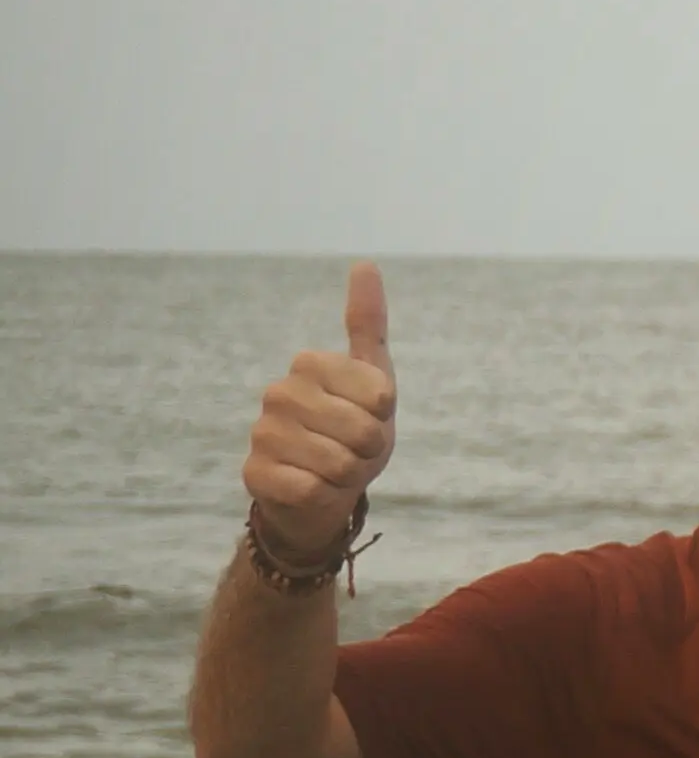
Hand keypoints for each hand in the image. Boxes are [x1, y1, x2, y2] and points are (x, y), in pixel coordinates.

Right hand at [244, 263, 396, 555]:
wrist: (326, 491)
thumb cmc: (354, 432)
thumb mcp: (374, 378)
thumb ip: (368, 324)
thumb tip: (365, 263)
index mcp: (309, 365)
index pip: (378, 394)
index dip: (384, 416)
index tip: (370, 416)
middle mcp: (278, 393)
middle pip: (362, 430)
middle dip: (369, 449)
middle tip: (353, 449)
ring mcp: (262, 433)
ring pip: (339, 462)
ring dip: (348, 473)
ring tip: (334, 468)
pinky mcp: (255, 474)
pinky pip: (311, 487)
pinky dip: (324, 494)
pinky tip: (311, 487)